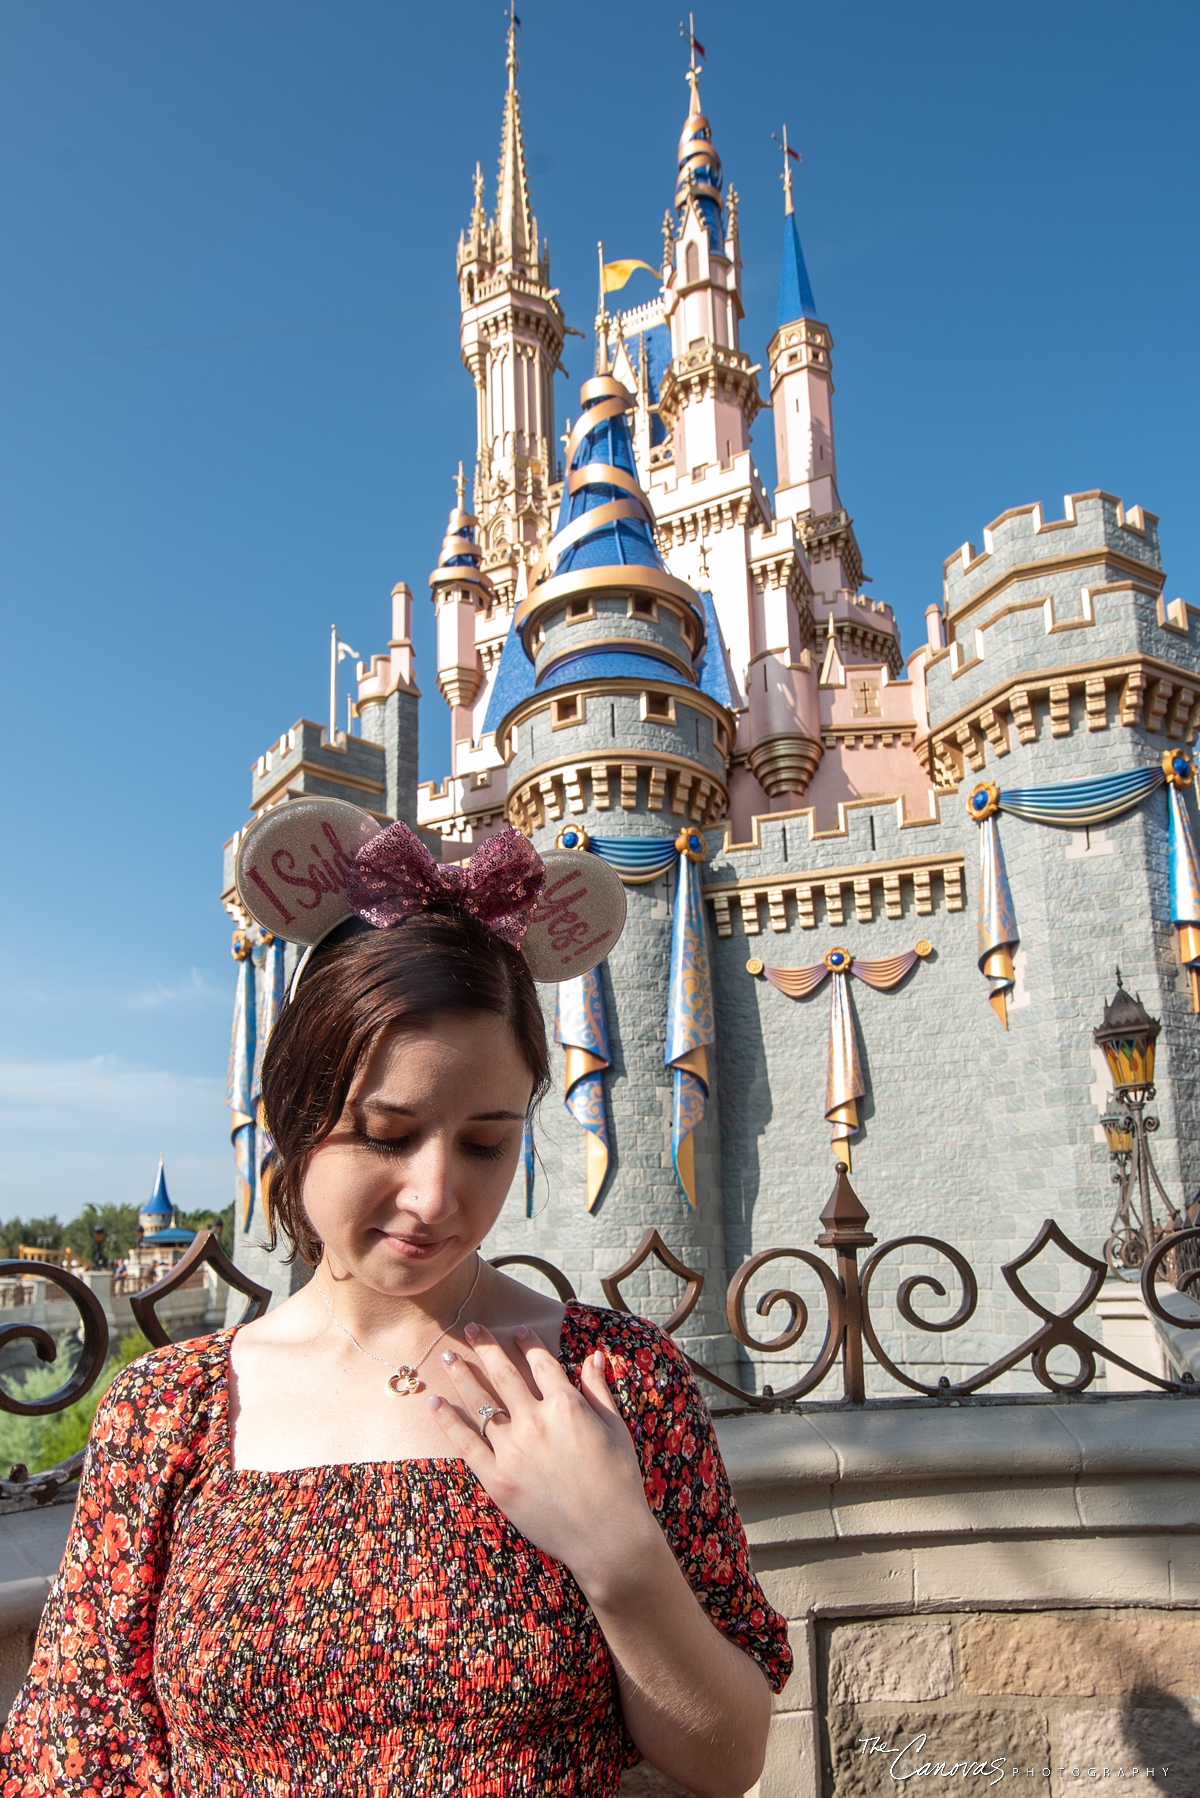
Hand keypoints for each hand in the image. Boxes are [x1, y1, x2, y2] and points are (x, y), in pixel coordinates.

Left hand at [428, 1323, 661, 1598]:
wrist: (607, 1537)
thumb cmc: (619, 1481)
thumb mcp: (616, 1429)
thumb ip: (599, 1389)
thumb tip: (594, 1355)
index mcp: (567, 1406)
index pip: (542, 1364)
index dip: (528, 1344)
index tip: (516, 1331)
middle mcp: (536, 1421)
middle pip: (504, 1374)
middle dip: (486, 1347)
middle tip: (471, 1327)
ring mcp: (513, 1451)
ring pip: (480, 1403)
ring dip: (462, 1376)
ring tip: (448, 1357)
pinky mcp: (497, 1478)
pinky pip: (466, 1443)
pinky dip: (448, 1421)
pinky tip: (435, 1403)